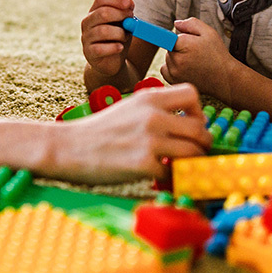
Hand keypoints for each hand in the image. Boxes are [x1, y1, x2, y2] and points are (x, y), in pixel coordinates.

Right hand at [51, 83, 212, 183]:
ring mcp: (149, 140)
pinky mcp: (143, 165)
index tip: (190, 124)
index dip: (198, 111)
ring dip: (191, 162)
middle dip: (202, 143)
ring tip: (180, 164)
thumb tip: (189, 123)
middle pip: (199, 129)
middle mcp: (153, 116)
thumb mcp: (130, 106)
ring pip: (193, 152)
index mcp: (149, 98)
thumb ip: (158, 109)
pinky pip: (172, 173)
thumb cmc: (100, 129)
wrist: (69, 147)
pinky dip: (170, 177)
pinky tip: (159, 174)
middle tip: (194, 151)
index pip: (192, 95)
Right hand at [80, 0, 133, 77]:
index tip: (129, 5)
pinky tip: (120, 48)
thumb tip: (129, 3)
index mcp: (95, 11)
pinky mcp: (89, 53)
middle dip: (120, 15)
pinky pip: (100, 49)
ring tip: (125, 37)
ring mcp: (86, 37)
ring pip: (103, 31)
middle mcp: (87, 22)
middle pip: (102, 13)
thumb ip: (126, 12)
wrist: (112, 61)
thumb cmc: (118, 38)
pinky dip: (114, 47)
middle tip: (131, 21)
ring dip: (120, 34)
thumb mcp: (125, 23)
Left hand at [160, 17, 234, 99]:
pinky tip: (186, 69)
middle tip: (195, 51)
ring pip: (167, 58)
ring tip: (193, 62)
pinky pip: (165, 70)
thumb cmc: (217, 54)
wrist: (225, 79)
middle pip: (169, 47)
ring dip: (176, 58)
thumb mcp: (208, 33)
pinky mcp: (173, 82)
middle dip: (178, 47)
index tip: (136, 26)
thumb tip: (175, 24)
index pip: (164, 36)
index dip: (153, 32)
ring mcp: (174, 73)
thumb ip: (191, 24)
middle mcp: (176, 60)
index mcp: (183, 45)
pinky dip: (172, 68)